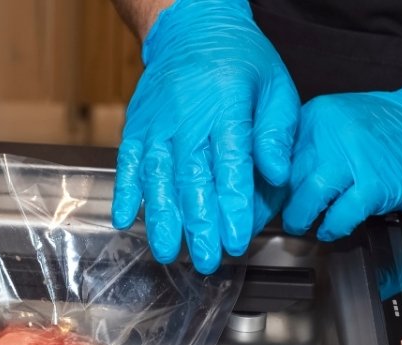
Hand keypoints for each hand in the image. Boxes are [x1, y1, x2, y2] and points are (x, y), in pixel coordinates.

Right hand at [113, 0, 298, 273]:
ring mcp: (157, 125)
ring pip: (157, 178)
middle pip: (192, 180)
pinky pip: (126, 163)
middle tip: (207, 261)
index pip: (230, 166)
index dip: (232, 207)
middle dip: (199, 226)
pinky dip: (125, 192)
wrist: (192, 28)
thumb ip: (277, 132)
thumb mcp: (275, 86)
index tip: (236, 240)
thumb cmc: (240, 62)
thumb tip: (276, 174)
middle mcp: (188, 119)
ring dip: (161, 219)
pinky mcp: (136, 128)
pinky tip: (125, 220)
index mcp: (228, 109)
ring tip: (168, 252)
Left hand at [282, 79, 401, 240]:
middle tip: (282, 215)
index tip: (263, 198)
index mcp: (315, 117)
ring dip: (300, 219)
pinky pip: (340, 216)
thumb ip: (306, 145)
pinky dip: (332, 228)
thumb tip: (275, 180)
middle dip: (280, 204)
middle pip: (286, 179)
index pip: (273, 155)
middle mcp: (330, 135)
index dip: (267, 183)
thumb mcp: (336, 122)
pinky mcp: (375, 184)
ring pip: (307, 198)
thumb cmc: (386, 128)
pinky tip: (331, 228)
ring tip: (302, 224)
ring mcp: (354, 159)